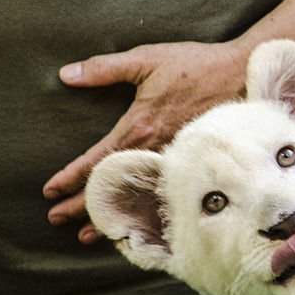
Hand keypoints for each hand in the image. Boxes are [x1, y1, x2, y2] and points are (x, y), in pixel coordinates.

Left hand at [43, 40, 247, 243]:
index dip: (70, 177)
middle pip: (112, 185)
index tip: (50, 191)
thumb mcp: (147, 59)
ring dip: (112, 216)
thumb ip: (105, 68)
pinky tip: (137, 224)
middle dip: (81, 206)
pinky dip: (145, 212)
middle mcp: (156, 149)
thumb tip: (67, 74)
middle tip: (56, 219)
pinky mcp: (193, 163)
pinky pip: (164, 194)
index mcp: (140, 126)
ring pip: (137, 197)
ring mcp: (176, 161)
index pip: (96, 160)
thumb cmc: (197, 64)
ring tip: (89, 235)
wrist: (245, 75)